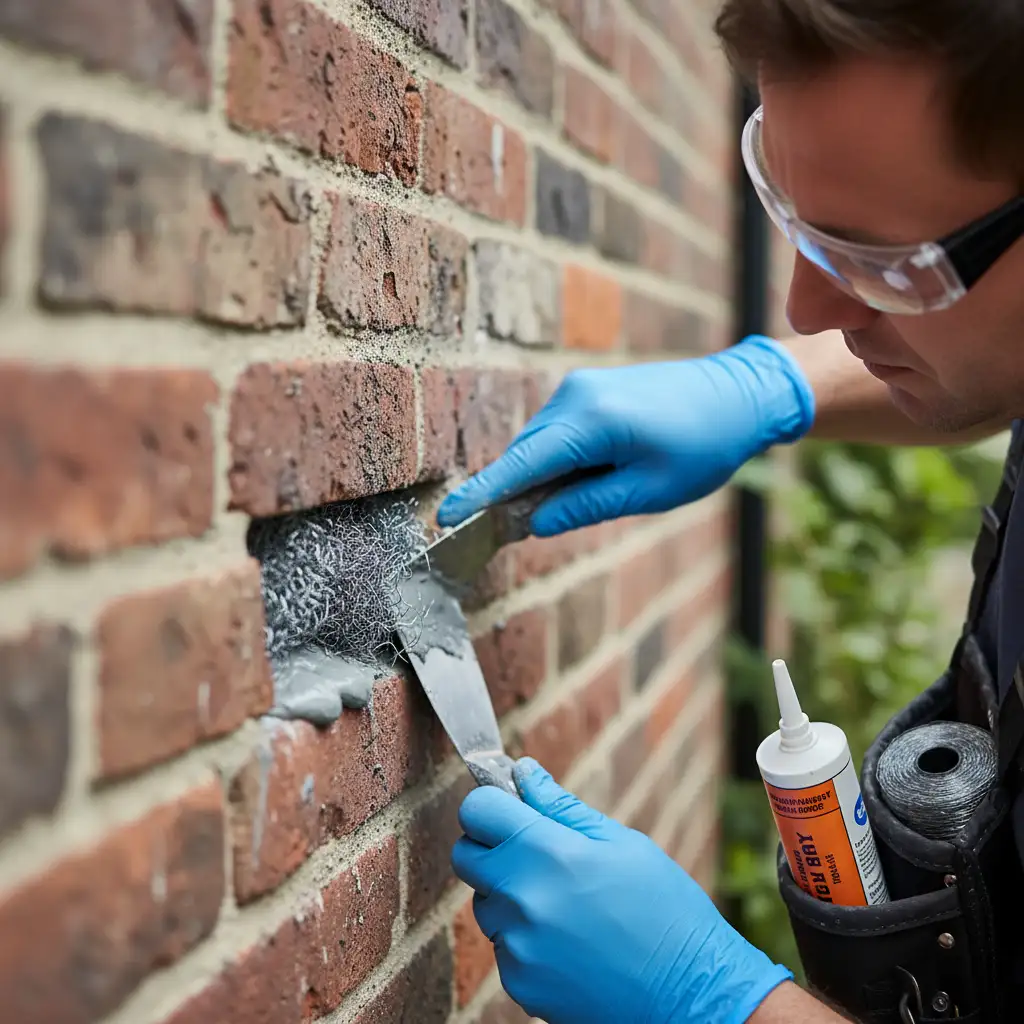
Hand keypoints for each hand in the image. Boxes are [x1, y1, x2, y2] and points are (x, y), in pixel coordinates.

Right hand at [437, 335, 814, 535]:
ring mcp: (581, 387)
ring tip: (583, 499)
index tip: (448, 517)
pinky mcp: (588, 389)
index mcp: (592, 421)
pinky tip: (589, 476)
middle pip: (526, 455)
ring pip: (540, 444)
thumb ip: (585, 506)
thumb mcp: (648, 490)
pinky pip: (556, 431)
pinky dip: (557, 459)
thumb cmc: (704, 446)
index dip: (483, 493)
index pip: (523, 464)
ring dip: (542, 477)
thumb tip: (535, 522)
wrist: (740, 394)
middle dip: (516, 493)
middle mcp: (576, 396)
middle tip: (519, 532)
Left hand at [452, 759, 791, 1023]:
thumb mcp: (622, 844)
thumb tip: (523, 773)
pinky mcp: (518, 983)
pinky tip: (570, 941)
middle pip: (466, 856)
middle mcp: (520, 899)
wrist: (691, 997)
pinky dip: (525, 939)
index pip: (477, 810)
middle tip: (538, 855)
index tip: (511, 810)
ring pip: (486, 903)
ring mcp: (516, 946)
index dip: (491, 804)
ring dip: (509, 896)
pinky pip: (504, 946)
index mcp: (546, 853)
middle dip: (493, 847)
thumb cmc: (666, 911)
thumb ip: (562, 808)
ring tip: (567, 905)